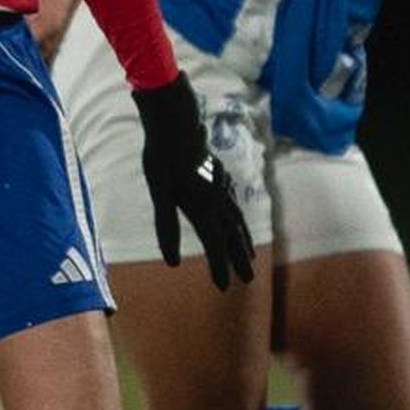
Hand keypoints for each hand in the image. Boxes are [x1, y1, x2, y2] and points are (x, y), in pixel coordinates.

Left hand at [133, 74, 255, 291]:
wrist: (176, 122)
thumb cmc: (163, 158)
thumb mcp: (160, 194)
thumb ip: (166, 228)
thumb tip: (173, 262)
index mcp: (203, 207)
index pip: (214, 245)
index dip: (220, 267)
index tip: (225, 287)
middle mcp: (217, 200)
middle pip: (232, 235)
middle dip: (239, 259)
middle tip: (250, 279)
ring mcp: (221, 186)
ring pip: (237, 219)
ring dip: (243, 240)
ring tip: (249, 255)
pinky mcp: (219, 176)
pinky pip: (234, 204)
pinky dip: (239, 219)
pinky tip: (238, 220)